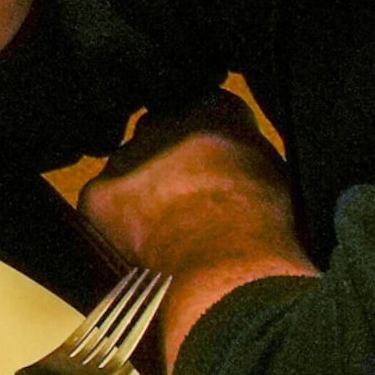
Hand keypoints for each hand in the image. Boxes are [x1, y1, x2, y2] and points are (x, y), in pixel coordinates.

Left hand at [75, 91, 313, 366]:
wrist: (231, 265)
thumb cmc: (267, 227)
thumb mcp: (275, 174)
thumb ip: (245, 154)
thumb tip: (238, 165)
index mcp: (215, 109)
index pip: (199, 109)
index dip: (202, 142)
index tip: (208, 166)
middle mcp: (165, 122)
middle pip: (157, 134)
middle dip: (165, 160)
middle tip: (183, 200)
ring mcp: (128, 156)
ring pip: (127, 169)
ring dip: (140, 191)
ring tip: (165, 230)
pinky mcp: (100, 193)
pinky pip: (102, 204)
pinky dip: (114, 224)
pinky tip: (141, 245)